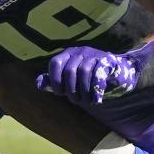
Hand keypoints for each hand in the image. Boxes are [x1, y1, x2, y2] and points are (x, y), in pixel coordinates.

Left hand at [36, 43, 153, 104]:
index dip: (54, 80)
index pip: (55, 63)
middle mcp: (80, 51)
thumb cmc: (87, 79)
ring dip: (83, 91)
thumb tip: (38, 84)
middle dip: (71, 90)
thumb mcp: (69, 81)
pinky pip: (98, 74)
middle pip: (69, 70)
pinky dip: (95, 90)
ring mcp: (95, 55)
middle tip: (76, 101)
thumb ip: (54, 82)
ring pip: (84, 72)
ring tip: (85, 102)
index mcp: (68, 54)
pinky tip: (96, 100)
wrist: (115, 76)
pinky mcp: (108, 61)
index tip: (60, 93)